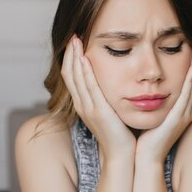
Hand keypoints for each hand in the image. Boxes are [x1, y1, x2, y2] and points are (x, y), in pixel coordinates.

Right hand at [61, 36, 134, 158]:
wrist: (122, 155)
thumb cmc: (120, 134)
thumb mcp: (109, 112)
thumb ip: (106, 98)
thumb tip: (110, 83)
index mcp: (83, 105)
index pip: (71, 77)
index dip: (70, 59)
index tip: (74, 43)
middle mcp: (82, 105)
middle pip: (69, 74)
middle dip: (69, 54)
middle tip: (72, 35)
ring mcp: (88, 109)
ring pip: (76, 78)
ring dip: (75, 57)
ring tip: (76, 40)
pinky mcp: (98, 111)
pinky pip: (89, 87)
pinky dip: (85, 71)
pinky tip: (85, 58)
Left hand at [135, 47, 191, 163]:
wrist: (145, 157)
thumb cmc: (145, 139)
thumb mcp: (152, 116)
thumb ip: (152, 103)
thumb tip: (146, 90)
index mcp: (181, 112)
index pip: (188, 86)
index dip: (190, 70)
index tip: (188, 53)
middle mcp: (187, 112)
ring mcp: (185, 115)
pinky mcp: (179, 118)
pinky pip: (187, 96)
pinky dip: (190, 82)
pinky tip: (191, 69)